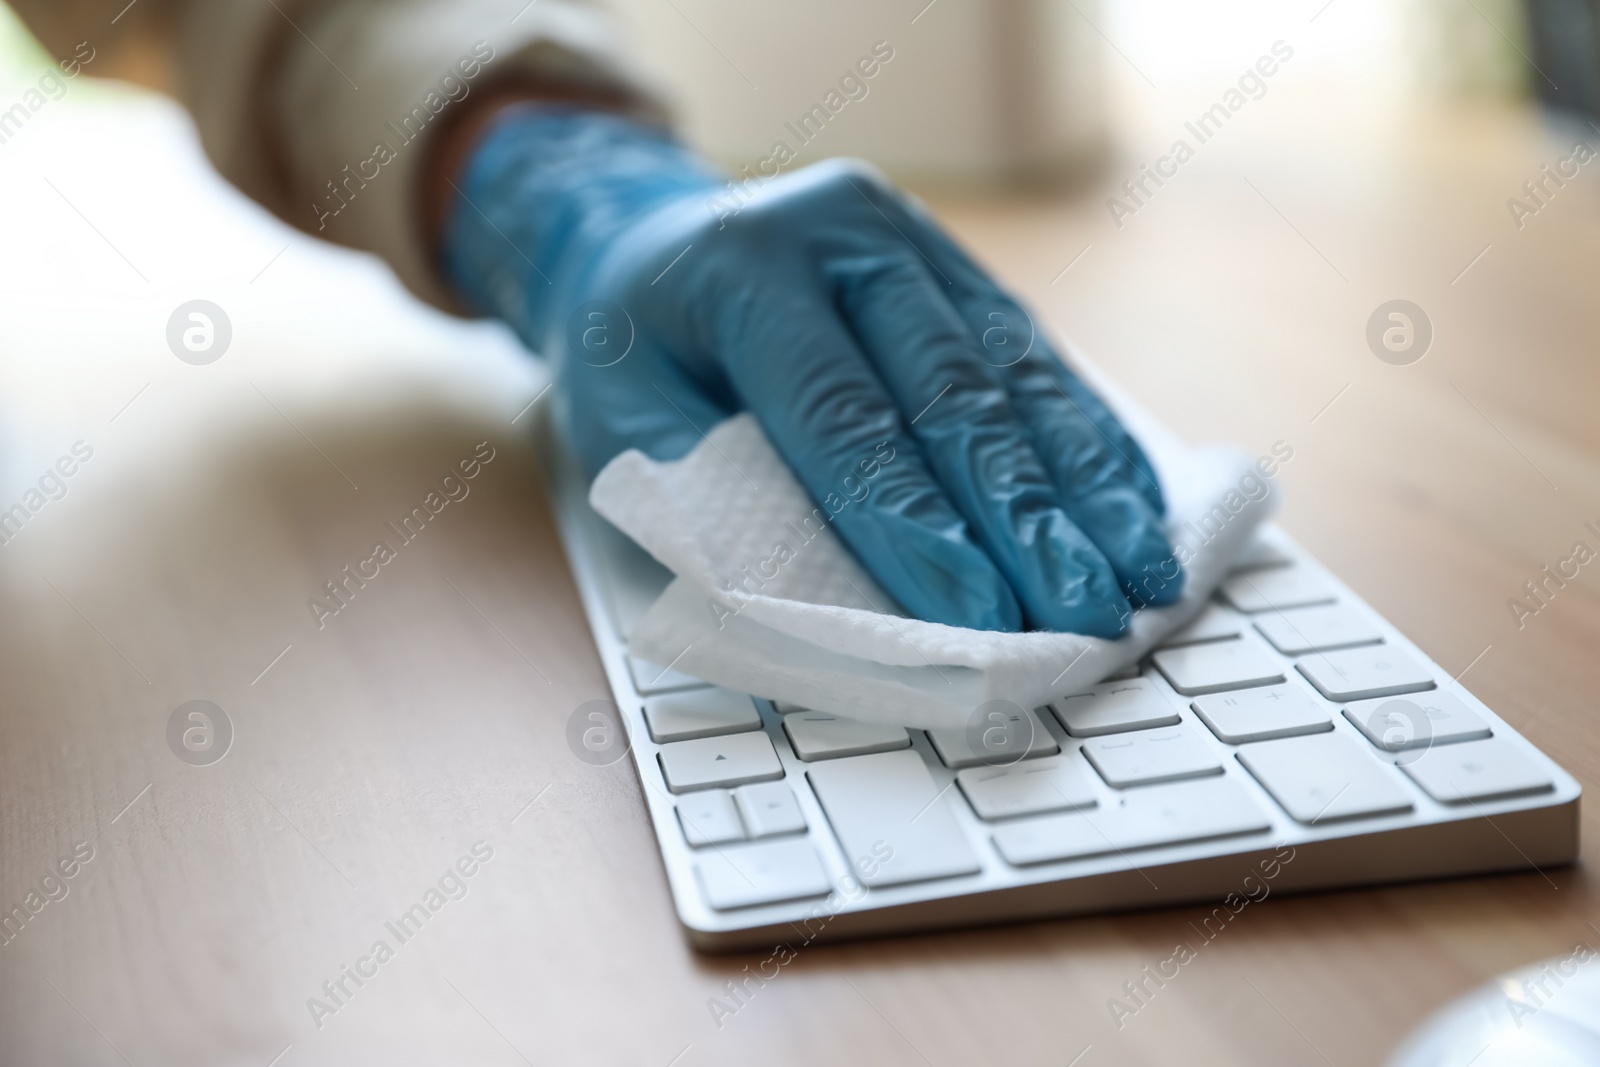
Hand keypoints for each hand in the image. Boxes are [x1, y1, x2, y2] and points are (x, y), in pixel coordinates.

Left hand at [441, 106, 1181, 635]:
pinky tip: (1135, 506)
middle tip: (1086, 615)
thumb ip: (716, 517)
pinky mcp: (957, 263)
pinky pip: (1037, 357)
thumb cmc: (631, 359)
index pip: (845, 418)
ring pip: (1017, 372)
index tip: (982, 618)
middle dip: (1028, 519)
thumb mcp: (628, 435)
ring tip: (1140, 576)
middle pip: (954, 392)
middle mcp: (843, 231)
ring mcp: (911, 236)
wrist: (637, 245)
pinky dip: (1089, 442)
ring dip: (1086, 486)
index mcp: (745, 268)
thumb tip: (832, 627)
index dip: (919, 527)